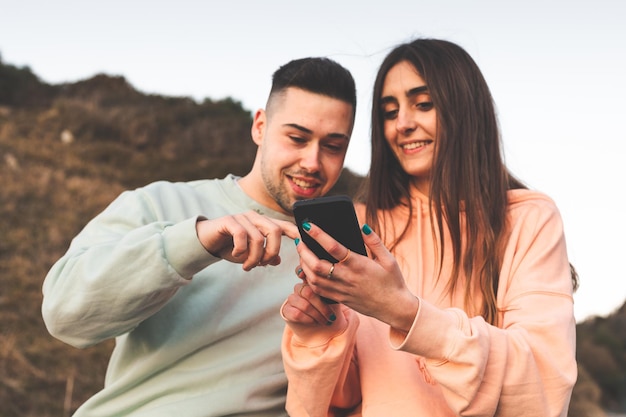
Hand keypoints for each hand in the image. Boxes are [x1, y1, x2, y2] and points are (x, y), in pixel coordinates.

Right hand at [195, 211, 298, 270]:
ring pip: (258, 238)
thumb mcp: (249, 254)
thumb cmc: (230, 246)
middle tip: (261, 264)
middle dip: (271, 252)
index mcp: (264, 223)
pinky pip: (242, 236)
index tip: (304, 243)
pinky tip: (236, 255)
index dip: (296, 233)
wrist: (206, 240)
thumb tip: (277, 261)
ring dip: (253, 258)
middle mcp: (256, 217)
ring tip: (246, 266)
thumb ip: (264, 256)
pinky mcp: (229, 221)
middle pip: (275, 231)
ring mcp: (243, 217)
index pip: (285, 226)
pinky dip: (241, 251)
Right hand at [281, 268, 338, 326]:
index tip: (315, 281)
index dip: (305, 273)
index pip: (306, 273)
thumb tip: (336, 285)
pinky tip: (315, 322)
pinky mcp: (287, 310)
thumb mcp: (333, 299)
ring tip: (326, 321)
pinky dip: (308, 319)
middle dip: (322, 306)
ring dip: (317, 315)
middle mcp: (299, 288)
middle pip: (308, 292)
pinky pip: (297, 314)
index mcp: (311, 281)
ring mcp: (292, 298)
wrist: (322, 327)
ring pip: (304, 305)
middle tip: (331, 316)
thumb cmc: (330, 310)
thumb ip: (332, 290)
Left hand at [296, 222, 418, 331]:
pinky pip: (318, 290)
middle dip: (303, 251)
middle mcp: (347, 278)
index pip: (333, 247)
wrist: (395, 308)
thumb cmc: (393, 281)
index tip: (307, 225)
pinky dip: (309, 279)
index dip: (318, 235)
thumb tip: (362, 226)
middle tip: (299, 240)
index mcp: (359, 265)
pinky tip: (307, 270)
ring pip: (314, 279)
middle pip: (316, 265)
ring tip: (301, 253)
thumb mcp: (388, 258)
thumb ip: (374, 241)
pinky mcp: (339, 299)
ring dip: (303, 265)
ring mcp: (341, 290)